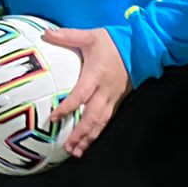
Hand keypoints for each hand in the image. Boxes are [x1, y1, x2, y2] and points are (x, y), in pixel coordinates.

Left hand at [44, 26, 129, 159]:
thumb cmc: (115, 42)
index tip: (54, 118)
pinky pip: (108, 119)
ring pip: (101, 122)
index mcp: (95, 76)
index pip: (80, 96)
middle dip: (80, 134)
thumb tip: (46, 34)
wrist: (141, 47)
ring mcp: (113, 97)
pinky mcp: (119, 99)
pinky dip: (98, 131)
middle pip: (92, 117)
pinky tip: (90, 140)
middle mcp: (105, 91)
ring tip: (77, 152)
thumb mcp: (90, 36)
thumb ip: (67, 36)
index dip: (67, 108)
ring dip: (89, 138)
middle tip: (68, 147)